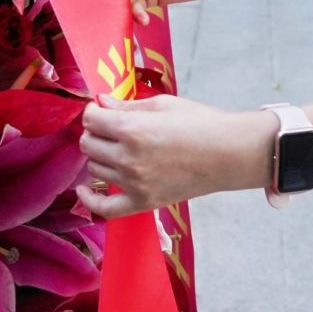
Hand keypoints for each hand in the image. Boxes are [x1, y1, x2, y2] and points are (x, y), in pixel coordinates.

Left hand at [77, 94, 274, 218]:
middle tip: (109, 127)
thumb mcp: (162, 104)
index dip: (93, 112)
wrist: (228, 154)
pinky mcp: (143, 202)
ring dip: (99, 156)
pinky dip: (89, 200)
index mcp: (132, 129)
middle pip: (88, 144)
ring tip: (113, 148)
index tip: (101, 111)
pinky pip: (105, 209)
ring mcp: (134, 183)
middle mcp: (128, 158)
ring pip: (94, 169)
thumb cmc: (200, 122)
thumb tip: (100, 102)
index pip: (91, 120)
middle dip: (94, 132)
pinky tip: (84, 190)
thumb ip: (126, 105)